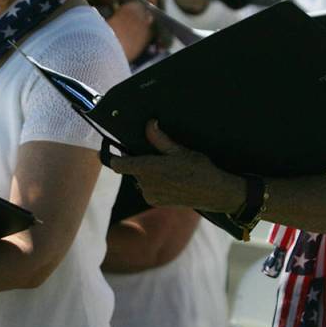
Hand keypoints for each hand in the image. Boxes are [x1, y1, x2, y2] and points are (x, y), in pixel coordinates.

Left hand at [108, 120, 244, 212]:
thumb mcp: (180, 151)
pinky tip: (170, 178)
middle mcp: (146, 185)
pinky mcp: (156, 202)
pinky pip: (147, 188)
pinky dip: (154, 182)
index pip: (119, 165)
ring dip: (147, 172)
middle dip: (138, 161)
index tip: (112, 150)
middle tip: (154, 154)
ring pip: (140, 179)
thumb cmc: (199, 169)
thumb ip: (160, 140)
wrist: (214, 193)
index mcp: (149, 170)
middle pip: (132, 170)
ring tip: (166, 167)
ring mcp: (150, 195)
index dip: (113, 157)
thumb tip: (149, 124)